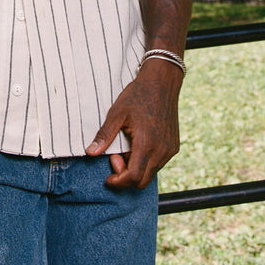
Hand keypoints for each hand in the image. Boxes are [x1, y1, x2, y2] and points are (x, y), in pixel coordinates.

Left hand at [85, 59, 181, 189]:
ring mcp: (170, 149)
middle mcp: (161, 150)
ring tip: (125, 148)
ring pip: (151, 173)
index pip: (133, 177)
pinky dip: (146, 162)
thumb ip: (104, 136)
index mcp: (146, 143)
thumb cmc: (138, 95)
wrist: (162, 82)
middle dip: (125, 176)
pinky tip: (138, 145)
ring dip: (136, 169)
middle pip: (142, 181)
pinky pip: (159, 164)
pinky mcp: (174, 146)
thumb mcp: (117, 113)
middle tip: (114, 158)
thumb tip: (90, 153)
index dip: (118, 182)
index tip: (108, 178)